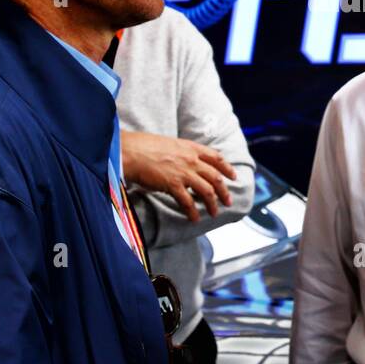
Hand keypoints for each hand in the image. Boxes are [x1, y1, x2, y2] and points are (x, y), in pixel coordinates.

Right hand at [121, 131, 236, 221]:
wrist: (131, 151)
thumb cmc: (145, 147)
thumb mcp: (171, 144)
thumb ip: (183, 153)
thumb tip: (188, 163)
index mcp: (191, 148)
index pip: (217, 157)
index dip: (227, 168)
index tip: (233, 176)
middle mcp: (191, 159)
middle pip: (215, 177)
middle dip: (224, 191)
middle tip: (228, 201)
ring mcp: (184, 172)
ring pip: (207, 191)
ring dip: (212, 204)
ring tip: (214, 213)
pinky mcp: (173, 184)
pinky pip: (188, 202)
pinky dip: (193, 212)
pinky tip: (195, 219)